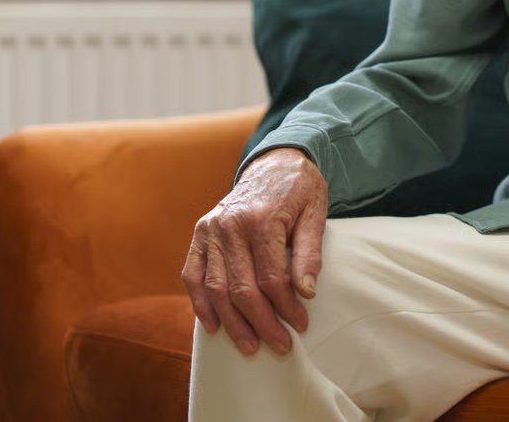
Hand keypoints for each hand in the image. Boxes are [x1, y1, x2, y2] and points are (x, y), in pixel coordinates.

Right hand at [181, 147, 328, 355]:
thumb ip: (310, 253)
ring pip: (216, 288)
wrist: (276, 161)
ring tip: (249, 345)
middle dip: (261, 323)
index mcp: (262, 220)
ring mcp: (211, 230)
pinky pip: (192, 275)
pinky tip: (214, 325)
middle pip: (242, 289)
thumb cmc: (300, 190)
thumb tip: (306, 292)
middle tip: (278, 346)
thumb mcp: (316, 214)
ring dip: (232, 322)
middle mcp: (230, 226)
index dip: (286, 307)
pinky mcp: (200, 233)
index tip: (300, 325)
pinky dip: (200, 303)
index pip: (272, 279)